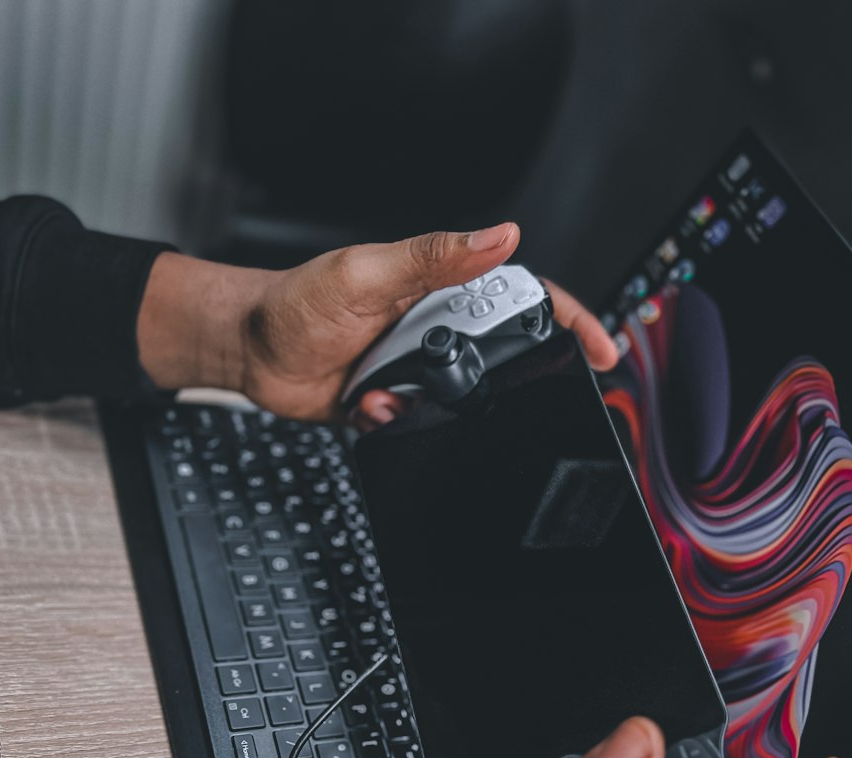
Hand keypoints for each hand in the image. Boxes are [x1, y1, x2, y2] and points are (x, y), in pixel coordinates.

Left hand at [135, 224, 616, 420]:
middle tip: (528, 399)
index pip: (519, 297)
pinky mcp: (397, 406)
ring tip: (398, 395)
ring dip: (440, 408)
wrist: (251, 354)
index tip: (600, 346)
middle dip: (516, 380)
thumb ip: (433, 257)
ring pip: (463, 402)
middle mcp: (436, 329)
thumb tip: (501, 235)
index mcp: (440, 288)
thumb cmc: (297, 302)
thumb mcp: (366, 272)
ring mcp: (418, 370)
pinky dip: (398, 425)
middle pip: (502, 355)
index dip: (567, 318)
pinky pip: (421, 428)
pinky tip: (371, 408)